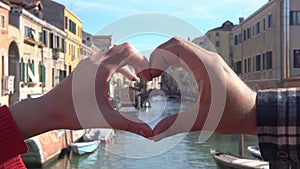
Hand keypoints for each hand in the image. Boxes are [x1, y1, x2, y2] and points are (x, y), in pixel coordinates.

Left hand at [10, 43, 152, 138]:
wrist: (49, 110)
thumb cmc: (74, 114)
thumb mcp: (106, 119)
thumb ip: (130, 125)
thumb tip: (150, 134)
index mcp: (101, 69)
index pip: (129, 52)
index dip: (143, 61)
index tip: (148, 76)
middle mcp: (95, 61)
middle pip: (124, 48)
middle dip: (138, 60)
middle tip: (146, 75)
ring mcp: (89, 62)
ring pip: (115, 53)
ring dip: (129, 62)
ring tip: (138, 77)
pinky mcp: (86, 66)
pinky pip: (108, 59)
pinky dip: (120, 66)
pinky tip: (127, 78)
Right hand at [150, 37, 256, 140]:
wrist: (254, 112)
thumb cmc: (233, 114)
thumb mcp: (202, 120)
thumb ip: (176, 125)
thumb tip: (154, 135)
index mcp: (206, 66)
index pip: (176, 46)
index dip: (158, 56)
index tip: (151, 75)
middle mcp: (208, 59)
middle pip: (176, 44)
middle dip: (159, 56)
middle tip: (150, 76)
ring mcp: (210, 61)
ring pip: (182, 48)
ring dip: (166, 57)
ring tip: (156, 74)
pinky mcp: (211, 66)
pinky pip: (188, 55)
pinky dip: (174, 60)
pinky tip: (169, 73)